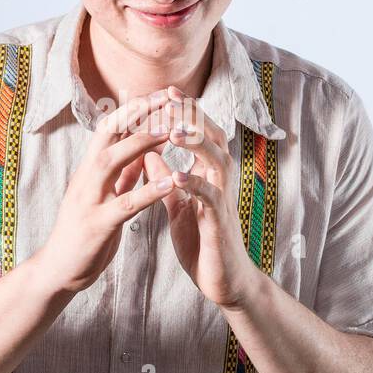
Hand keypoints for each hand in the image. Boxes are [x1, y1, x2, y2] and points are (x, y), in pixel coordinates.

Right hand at [34, 89, 178, 294]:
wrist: (58, 271)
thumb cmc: (83, 233)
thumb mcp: (105, 196)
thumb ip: (124, 175)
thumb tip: (147, 151)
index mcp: (90, 169)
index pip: (111, 126)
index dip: (135, 107)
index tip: (161, 93)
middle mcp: (86, 177)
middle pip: (109, 132)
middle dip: (137, 112)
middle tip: (168, 96)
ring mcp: (89, 199)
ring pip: (112, 160)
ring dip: (142, 142)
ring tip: (171, 130)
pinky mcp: (97, 224)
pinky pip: (124, 204)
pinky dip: (147, 192)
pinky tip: (170, 183)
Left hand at [142, 87, 265, 309]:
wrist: (224, 282)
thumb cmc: (202, 243)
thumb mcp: (177, 205)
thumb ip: (164, 179)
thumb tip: (148, 152)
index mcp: (208, 174)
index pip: (200, 132)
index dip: (183, 111)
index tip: (163, 90)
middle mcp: (220, 180)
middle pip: (212, 136)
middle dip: (191, 114)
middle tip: (169, 95)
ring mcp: (222, 199)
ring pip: (216, 160)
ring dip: (195, 144)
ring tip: (174, 130)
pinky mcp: (219, 223)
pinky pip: (210, 197)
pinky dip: (195, 184)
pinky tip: (178, 176)